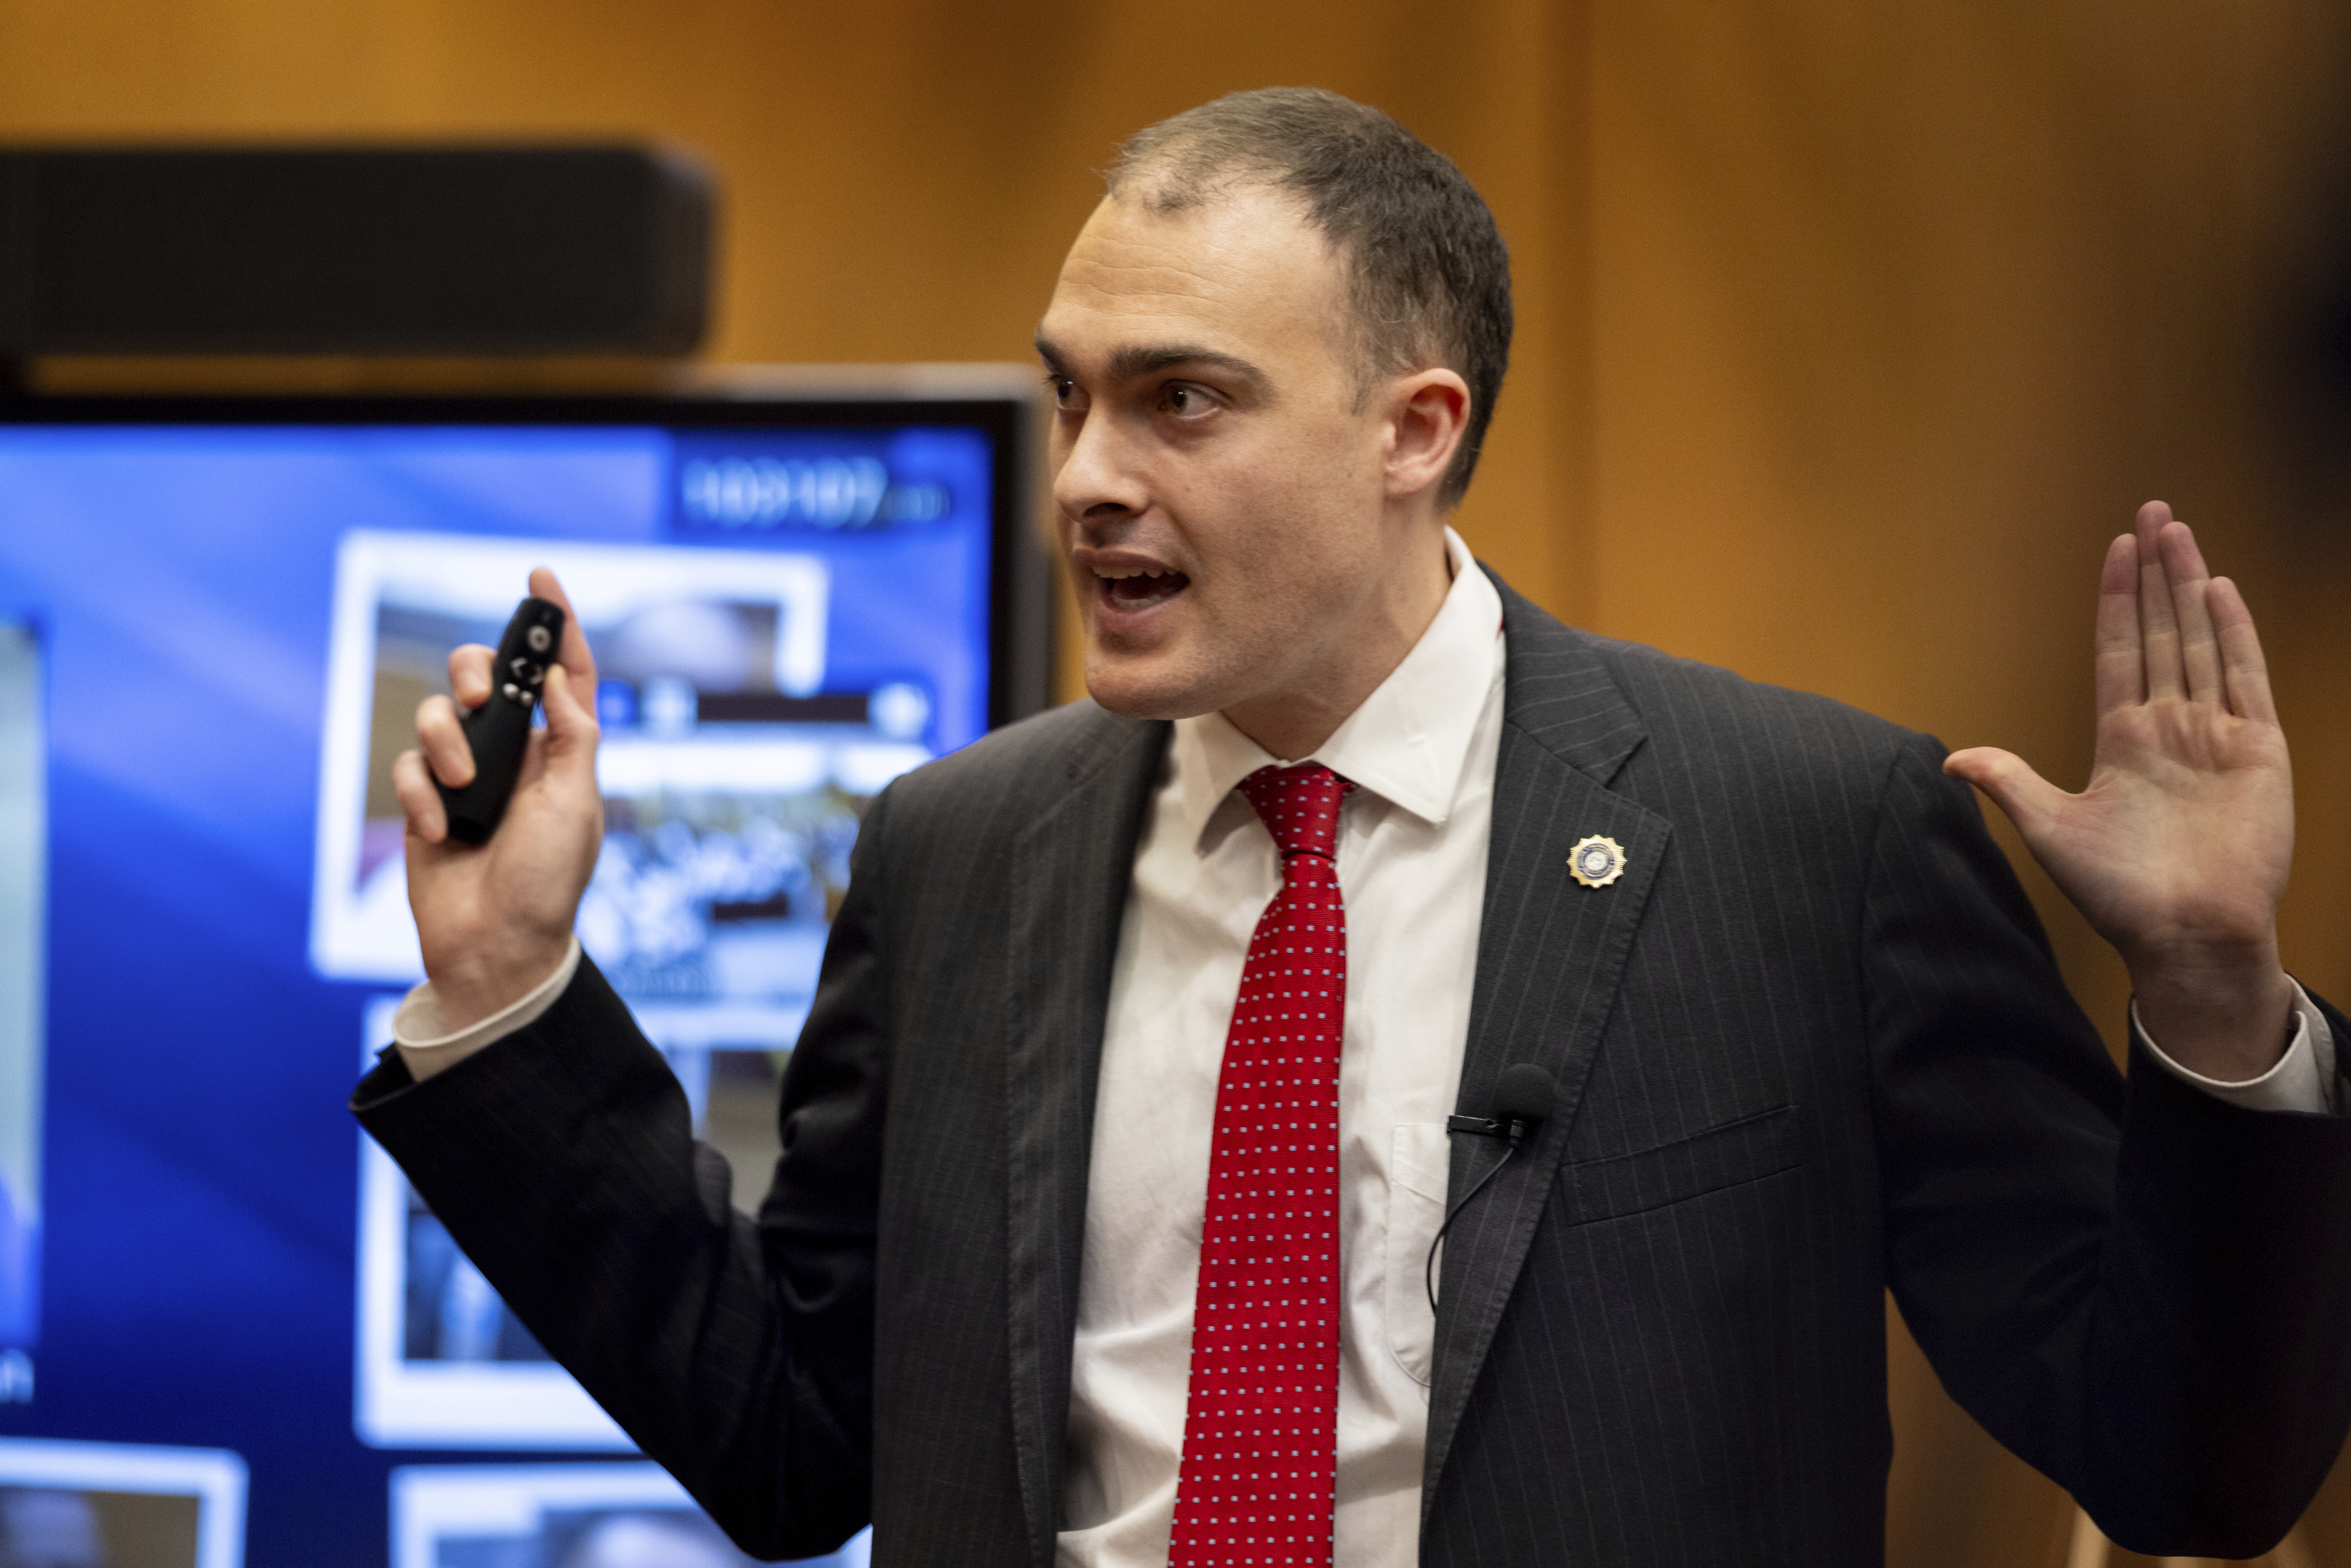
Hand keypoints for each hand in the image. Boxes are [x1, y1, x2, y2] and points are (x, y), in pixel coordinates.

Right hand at [391, 567, 605, 1030]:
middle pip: (486, 677)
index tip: (542, 574)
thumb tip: (555, 679)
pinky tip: (442, 830)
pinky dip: (419, 793)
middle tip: (481, 693)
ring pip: (438, 713)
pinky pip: (407, 767)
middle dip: (477, 668)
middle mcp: (516, 755)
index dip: (555, 625)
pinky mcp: (425, 803)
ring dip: (446, 741)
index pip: (562, 675)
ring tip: (464, 788)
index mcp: (563, 751)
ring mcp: (467, 776)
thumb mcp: (576, 804)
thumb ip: (572, 736)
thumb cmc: (546, 881)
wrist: (494, 946)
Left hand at [1944, 501, 2295, 1080]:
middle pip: (2164, 631)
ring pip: (2202, 640)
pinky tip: (2221, 589)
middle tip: (2153, 511)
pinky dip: (2235, 634)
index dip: (2118, 601)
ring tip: (2180, 530)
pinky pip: (2245, 679)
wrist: (2182, 935)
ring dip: (2190, 585)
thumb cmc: (2119, 894)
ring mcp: (2216, 735)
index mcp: (2124, 741)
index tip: (2115, 549)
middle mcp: (2171, 728)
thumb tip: (1952, 758)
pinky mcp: (2258, 751)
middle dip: (2157, 572)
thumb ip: (2010, 782)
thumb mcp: (2051, 829)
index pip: (2120, 651)